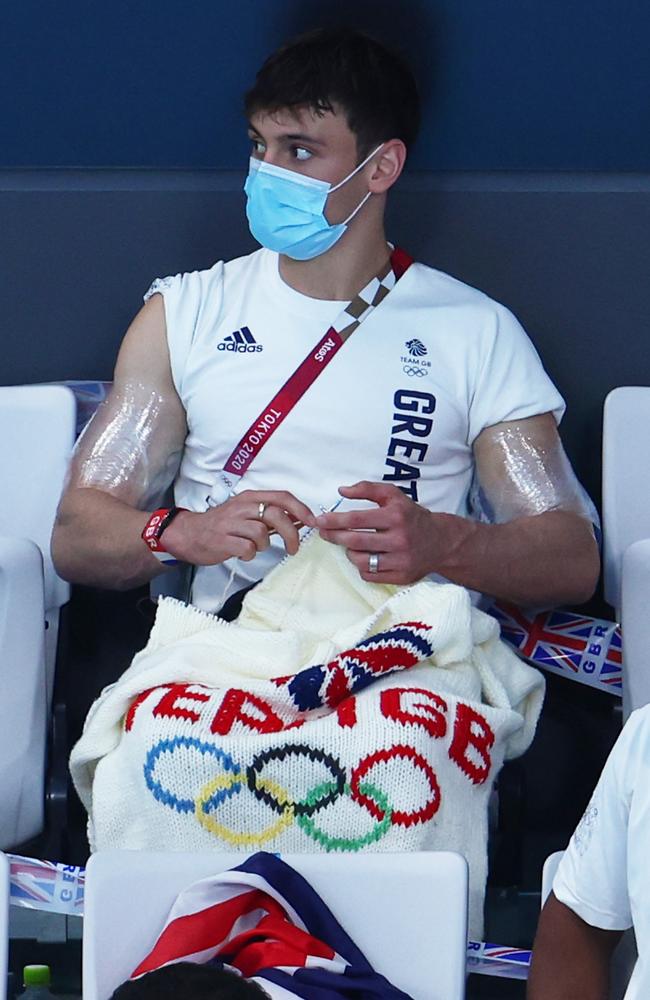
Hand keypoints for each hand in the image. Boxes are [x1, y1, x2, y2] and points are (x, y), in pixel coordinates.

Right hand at [162, 490, 314, 564]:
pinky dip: (249, 555)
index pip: (282, 497)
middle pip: (276, 515)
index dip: (301, 509)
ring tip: (255, 547)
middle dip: (291, 534)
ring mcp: (231, 523)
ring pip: (262, 533)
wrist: (188, 534)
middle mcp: (242, 507)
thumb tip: (301, 519)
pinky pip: (247, 549)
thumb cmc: (222, 525)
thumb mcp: (247, 513)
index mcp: (250, 497)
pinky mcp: (222, 540)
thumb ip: (272, 516)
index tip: (312, 523)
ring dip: (264, 545)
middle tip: (293, 549)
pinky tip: (243, 554)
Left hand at [316, 481, 469, 584]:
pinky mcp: (401, 577)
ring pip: (361, 560)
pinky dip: (362, 566)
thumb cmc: (411, 517)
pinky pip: (369, 575)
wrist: (441, 542)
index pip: (357, 519)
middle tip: (324, 533)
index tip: (320, 520)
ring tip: (350, 544)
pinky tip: (364, 557)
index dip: (335, 520)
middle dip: (334, 536)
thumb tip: (342, 490)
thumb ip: (368, 489)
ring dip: (349, 552)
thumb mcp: (394, 496)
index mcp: (396, 516)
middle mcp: (399, 539)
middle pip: (355, 541)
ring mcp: (401, 560)